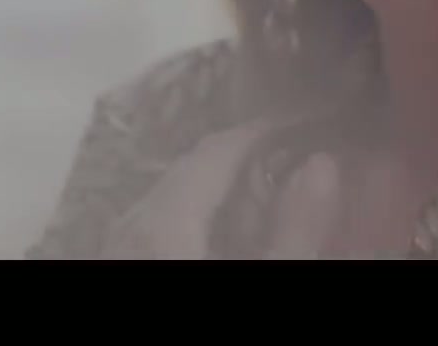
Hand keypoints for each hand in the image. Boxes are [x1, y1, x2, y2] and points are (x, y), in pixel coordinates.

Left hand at [99, 120, 340, 259]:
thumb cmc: (204, 319)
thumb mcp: (267, 272)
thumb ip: (295, 228)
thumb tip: (322, 164)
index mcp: (162, 218)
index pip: (219, 147)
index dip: (268, 128)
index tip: (313, 119)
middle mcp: (128, 223)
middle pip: (195, 172)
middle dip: (249, 165)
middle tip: (304, 168)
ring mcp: (115, 247)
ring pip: (176, 204)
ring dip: (225, 200)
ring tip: (274, 209)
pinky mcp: (121, 260)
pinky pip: (161, 231)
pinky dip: (201, 226)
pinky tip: (230, 240)